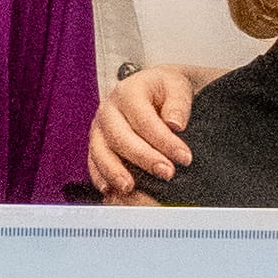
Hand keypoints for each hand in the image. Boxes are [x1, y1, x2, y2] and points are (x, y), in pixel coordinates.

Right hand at [87, 66, 209, 196]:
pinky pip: (92, 162)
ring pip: (100, 151)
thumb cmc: (165, 90)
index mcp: (128, 92)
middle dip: (143, 158)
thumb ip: (178, 104)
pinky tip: (110, 190)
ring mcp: (99, 128)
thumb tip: (175, 124)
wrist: (152, 89)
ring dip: (114, 171)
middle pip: (120, 137)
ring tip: (130, 187)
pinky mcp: (96, 144)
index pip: (144, 119)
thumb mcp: (177, 87)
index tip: (184, 157)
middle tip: (167, 173)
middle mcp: (108, 110)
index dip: (164, 140)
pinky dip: (99, 177)